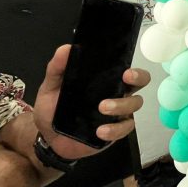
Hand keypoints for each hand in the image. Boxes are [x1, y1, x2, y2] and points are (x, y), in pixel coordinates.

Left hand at [32, 44, 150, 159]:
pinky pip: (124, 128)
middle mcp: (116, 94)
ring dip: (121, 105)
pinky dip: (115, 129)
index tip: (125, 71)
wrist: (48, 138)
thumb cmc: (53, 110)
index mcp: (105, 82)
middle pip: (139, 84)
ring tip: (103, 108)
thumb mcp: (50, 87)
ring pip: (133, 105)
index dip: (134, 70)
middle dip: (138, 80)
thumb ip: (57, 69)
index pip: (127, 71)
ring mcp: (117, 114)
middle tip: (125, 80)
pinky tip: (100, 131)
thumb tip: (66, 48)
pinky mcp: (114, 131)